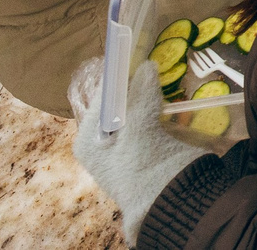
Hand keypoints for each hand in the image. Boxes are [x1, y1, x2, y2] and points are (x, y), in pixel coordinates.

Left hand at [71, 61, 204, 243]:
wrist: (170, 203)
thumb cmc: (143, 167)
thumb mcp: (139, 126)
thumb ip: (141, 94)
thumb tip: (146, 65)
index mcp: (86, 138)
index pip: (99, 94)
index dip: (116, 74)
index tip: (132, 52)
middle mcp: (99, 141)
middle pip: (116, 100)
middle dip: (134, 84)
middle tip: (149, 63)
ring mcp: (122, 147)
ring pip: (134, 108)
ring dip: (147, 94)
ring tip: (159, 77)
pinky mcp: (144, 150)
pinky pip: (148, 119)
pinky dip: (158, 109)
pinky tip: (169, 98)